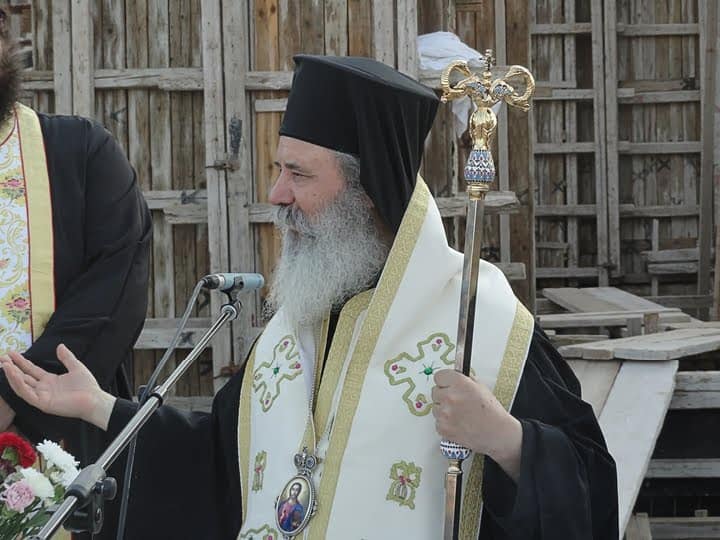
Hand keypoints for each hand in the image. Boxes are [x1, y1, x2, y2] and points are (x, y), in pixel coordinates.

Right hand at [0, 344, 114, 429]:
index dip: (21, 362)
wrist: (95, 399)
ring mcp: (42, 396)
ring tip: (5, 364)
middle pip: (23, 377)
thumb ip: (67, 358)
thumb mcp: (76, 367)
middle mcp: (43, 388)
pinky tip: (14, 374)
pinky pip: (27, 393)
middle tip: (2, 358)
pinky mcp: (43, 403)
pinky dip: (19, 384)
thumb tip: (59, 345)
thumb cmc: (87, 386)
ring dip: (12, 376)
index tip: (11, 353)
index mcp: (49, 380)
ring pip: (22, 385)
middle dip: (12, 368)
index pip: (31, 370)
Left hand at [432, 369, 522, 481]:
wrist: (497, 433)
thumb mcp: (480, 387)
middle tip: (457, 401)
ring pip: (435, 407)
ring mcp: (445, 413)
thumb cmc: (491, 412)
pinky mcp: (443, 428)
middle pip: (435, 391)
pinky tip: (458, 423)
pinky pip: (437, 422)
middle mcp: (450, 397)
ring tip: (460, 414)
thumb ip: (463, 380)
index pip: (439, 376)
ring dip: (443, 410)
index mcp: (459, 383)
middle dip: (444, 395)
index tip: (448, 384)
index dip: (444, 381)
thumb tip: (452, 375)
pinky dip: (445, 423)